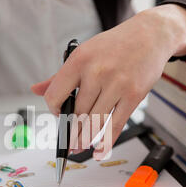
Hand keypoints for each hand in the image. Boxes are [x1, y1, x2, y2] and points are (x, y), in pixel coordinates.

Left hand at [31, 4, 185, 159]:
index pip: (55, 95)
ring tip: (79, 146)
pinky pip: (116, 125)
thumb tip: (35, 90)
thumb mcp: (83, 53)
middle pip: (76, 113)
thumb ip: (59, 75)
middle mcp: (96, 72)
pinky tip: (99, 151)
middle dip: (70, 131)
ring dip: (84, 140)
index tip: (58, 114)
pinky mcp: (133, 95)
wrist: (150, 35)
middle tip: (68, 141)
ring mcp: (117, 84)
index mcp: (79, 60)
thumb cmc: (114, 45)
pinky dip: (106, 143)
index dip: (54, 110)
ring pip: (94, 123)